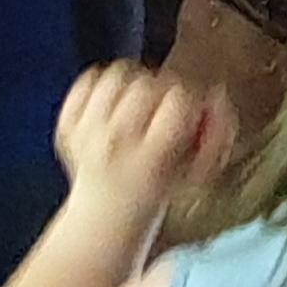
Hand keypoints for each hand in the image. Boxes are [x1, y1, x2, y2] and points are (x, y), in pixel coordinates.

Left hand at [55, 64, 234, 222]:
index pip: (178, 100)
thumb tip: (219, 96)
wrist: (107, 211)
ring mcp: (86, 133)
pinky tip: (114, 101)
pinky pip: (87, 80)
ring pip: (115, 76)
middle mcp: (114, 144)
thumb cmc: (159, 186)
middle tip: (166, 105)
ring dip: (134, 81)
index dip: (192, 97)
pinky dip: (103, 83)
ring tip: (140, 100)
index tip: (192, 109)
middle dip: (164, 88)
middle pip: (146, 86)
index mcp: (150, 158)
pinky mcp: (67, 123)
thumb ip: (219, 133)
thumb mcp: (198, 170)